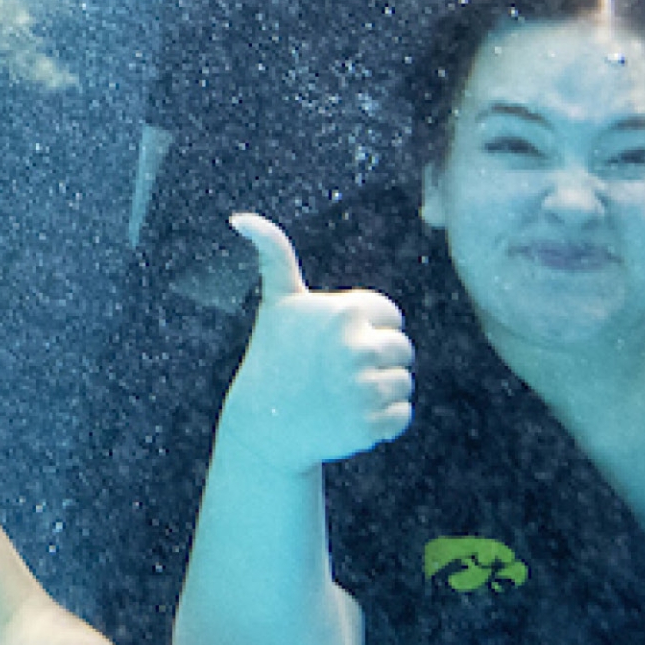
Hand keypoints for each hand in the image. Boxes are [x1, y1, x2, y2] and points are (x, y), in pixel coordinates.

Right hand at [216, 215, 413, 474]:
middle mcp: (358, 348)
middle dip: (377, 361)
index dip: (366, 328)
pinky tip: (349, 417)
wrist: (263, 424)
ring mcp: (364, 389)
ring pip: (404, 383)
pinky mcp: (370, 426)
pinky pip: (402, 416)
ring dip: (380, 391)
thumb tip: (240, 217)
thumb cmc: (273, 355)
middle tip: (339, 373)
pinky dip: (382, 421)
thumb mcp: (278, 303)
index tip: (336, 342)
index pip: (390, 316)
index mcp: (346, 312)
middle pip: (402, 350)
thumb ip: (273, 253)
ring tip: (343, 395)